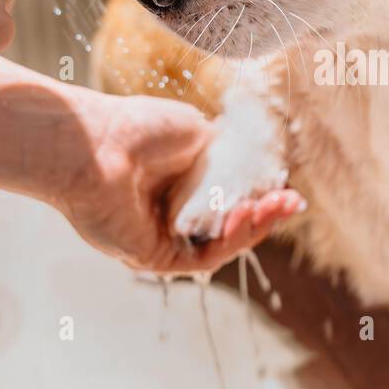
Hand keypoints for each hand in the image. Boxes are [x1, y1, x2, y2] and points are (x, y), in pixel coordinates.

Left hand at [48, 90, 303, 273]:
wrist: (96, 142)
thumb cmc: (137, 128)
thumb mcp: (199, 135)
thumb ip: (229, 155)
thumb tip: (259, 169)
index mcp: (182, 184)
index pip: (231, 199)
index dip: (262, 195)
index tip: (287, 186)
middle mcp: (173, 214)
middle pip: (232, 225)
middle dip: (266, 213)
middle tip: (292, 200)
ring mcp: (165, 239)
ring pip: (223, 244)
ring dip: (255, 226)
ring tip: (278, 205)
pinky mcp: (155, 259)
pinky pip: (204, 257)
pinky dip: (231, 240)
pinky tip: (246, 215)